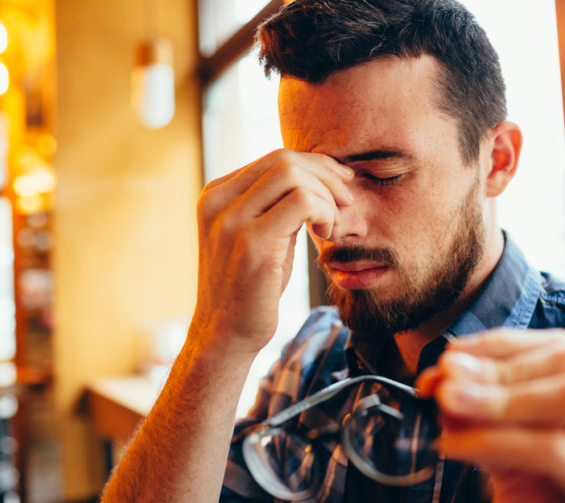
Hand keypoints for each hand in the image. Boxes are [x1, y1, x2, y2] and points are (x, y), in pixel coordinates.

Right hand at [191, 149, 353, 354]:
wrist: (226, 334)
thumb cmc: (251, 288)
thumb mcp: (262, 235)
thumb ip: (277, 205)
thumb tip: (320, 176)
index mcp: (217, 195)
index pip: (274, 159)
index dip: (316, 165)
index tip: (342, 183)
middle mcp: (217, 201)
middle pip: (284, 160)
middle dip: (326, 176)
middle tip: (347, 204)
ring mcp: (230, 220)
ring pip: (293, 175)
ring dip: (327, 197)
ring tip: (334, 226)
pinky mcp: (250, 242)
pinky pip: (301, 202)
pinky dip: (325, 212)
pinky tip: (328, 234)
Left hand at [417, 329, 564, 502]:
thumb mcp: (512, 456)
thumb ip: (486, 415)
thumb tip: (444, 375)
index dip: (502, 347)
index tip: (449, 356)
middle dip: (500, 368)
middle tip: (442, 382)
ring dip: (500, 395)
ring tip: (447, 404)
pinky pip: (557, 447)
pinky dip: (496, 438)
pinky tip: (456, 446)